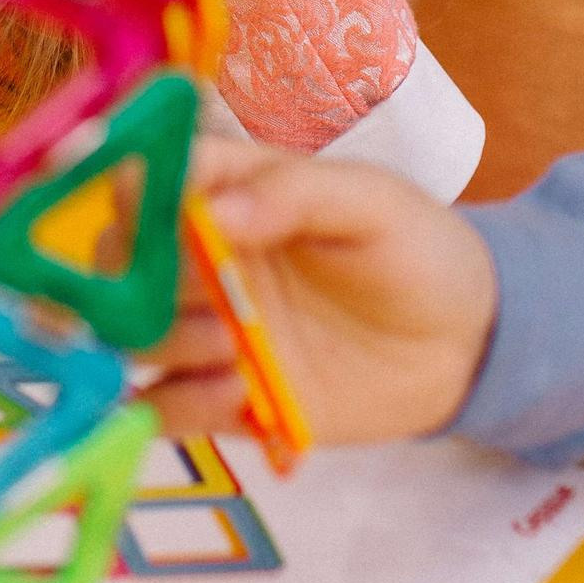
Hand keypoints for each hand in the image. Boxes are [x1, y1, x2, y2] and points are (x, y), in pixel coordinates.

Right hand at [144, 136, 497, 446]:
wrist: (464, 346)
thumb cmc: (416, 251)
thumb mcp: (371, 204)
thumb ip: (294, 194)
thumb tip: (211, 211)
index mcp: (229, 191)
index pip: (147, 176)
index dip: (131, 191)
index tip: (156, 216)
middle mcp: (201, 256)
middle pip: (119, 261)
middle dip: (139, 279)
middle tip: (206, 292)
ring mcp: (207, 328)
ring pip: (130, 334)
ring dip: (163, 340)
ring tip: (231, 349)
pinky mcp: (221, 396)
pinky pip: (161, 406)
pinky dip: (177, 404)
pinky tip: (237, 393)